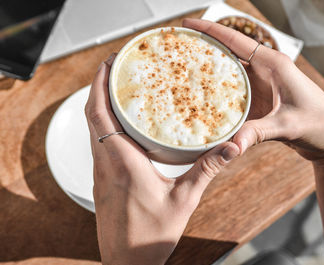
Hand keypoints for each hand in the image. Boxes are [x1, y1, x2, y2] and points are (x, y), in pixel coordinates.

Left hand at [84, 54, 238, 264]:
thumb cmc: (150, 236)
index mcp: (122, 163)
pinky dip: (105, 123)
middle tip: (114, 66)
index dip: (98, 85)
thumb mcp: (184, 200)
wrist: (127, 262)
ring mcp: (100, 172)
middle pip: (92, 115)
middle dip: (98, 86)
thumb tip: (229, 148)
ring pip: (93, 128)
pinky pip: (99, 142)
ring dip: (100, 104)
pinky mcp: (103, 180)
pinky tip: (122, 123)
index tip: (107, 64)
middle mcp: (105, 164)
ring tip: (118, 88)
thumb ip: (206, 170)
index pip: (100, 114)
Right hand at [183, 19, 323, 164]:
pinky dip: (218, 98)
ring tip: (182, 74)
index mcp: (273, 65)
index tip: (188, 23)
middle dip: (203, 50)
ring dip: (209, 75)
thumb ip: (258, 133)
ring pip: (229, 76)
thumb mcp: (288, 125)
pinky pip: (234, 96)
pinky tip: (202, 102)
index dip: (210, 30)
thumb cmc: (322, 124)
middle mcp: (265, 72)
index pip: (236, 42)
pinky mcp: (261, 102)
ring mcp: (262, 87)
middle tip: (178, 50)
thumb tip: (231, 146)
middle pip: (228, 55)